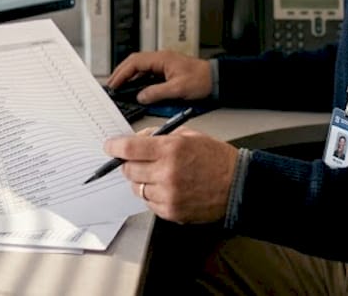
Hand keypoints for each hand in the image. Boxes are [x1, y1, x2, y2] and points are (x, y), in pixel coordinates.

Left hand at [104, 128, 237, 223]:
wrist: (237, 185)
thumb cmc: (216, 159)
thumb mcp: (190, 136)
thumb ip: (161, 137)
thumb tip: (138, 140)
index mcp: (171, 149)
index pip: (129, 149)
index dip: (115, 147)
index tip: (110, 147)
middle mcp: (167, 172)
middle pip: (129, 169)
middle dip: (130, 163)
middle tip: (140, 161)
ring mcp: (168, 194)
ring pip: (137, 187)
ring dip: (142, 180)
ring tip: (160, 175)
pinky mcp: (171, 211)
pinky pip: (148, 202)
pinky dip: (153, 195)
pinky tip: (168, 188)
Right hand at [107, 50, 211, 102]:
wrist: (216, 79)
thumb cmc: (202, 80)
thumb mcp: (178, 89)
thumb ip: (157, 92)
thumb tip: (141, 96)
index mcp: (162, 58)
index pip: (135, 62)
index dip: (122, 73)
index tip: (114, 84)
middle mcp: (161, 59)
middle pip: (134, 62)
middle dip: (121, 73)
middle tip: (112, 85)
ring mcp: (163, 64)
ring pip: (140, 67)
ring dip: (128, 76)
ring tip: (119, 87)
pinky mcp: (166, 70)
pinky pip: (147, 72)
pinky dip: (137, 79)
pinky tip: (134, 88)